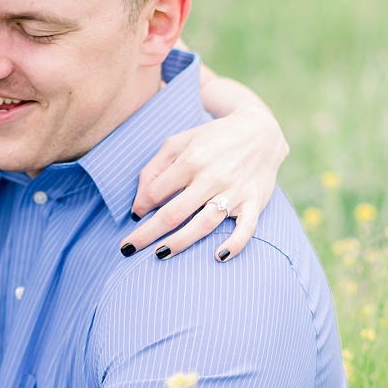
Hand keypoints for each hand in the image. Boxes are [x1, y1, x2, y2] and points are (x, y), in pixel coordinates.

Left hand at [122, 105, 287, 262]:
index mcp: (192, 160)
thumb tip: (140, 202)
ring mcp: (235, 192)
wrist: (260, 132)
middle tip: (127, 248)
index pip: (156, 192)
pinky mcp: (255, 202)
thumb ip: (155, 167)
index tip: (136, 214)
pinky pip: (247, 228)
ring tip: (160, 254)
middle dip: (146, 233)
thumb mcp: (179, 142)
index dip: (141, 205)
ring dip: (180, 242)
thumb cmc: (213, 139)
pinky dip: (235, 244)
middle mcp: (212, 177)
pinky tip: (219, 256)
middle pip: (173, 213)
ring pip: (204, 224)